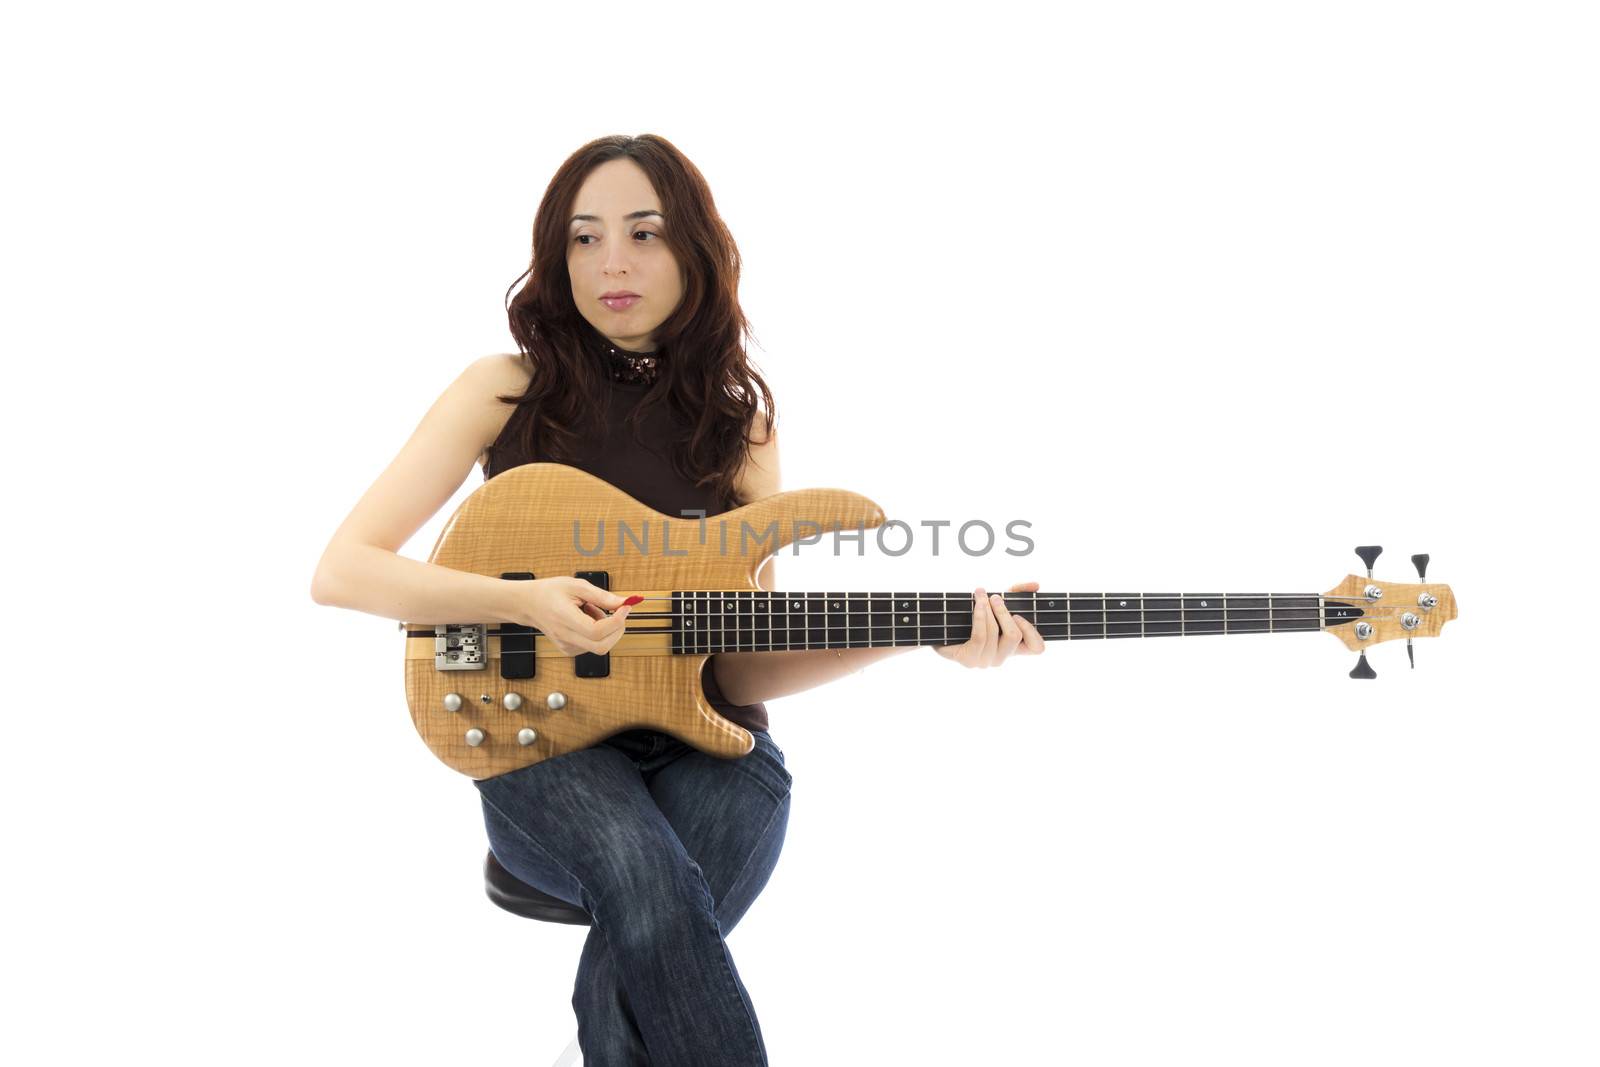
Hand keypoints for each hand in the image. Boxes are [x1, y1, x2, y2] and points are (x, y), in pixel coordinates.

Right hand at [511, 576, 636, 655]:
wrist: (529, 604)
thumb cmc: (549, 592)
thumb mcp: (576, 585)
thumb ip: (601, 596)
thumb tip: (622, 603)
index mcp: (564, 619)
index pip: (597, 631)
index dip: (616, 621)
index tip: (625, 607)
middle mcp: (565, 637)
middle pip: (602, 646)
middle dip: (617, 629)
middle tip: (616, 611)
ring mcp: (567, 647)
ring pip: (600, 646)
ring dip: (606, 628)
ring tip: (591, 610)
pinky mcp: (570, 650)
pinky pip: (593, 645)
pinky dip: (598, 632)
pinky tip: (586, 618)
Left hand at [932, 581, 1045, 667]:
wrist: (942, 625)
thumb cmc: (972, 615)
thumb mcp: (997, 602)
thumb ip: (1017, 592)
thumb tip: (1036, 585)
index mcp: (1013, 647)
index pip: (1037, 648)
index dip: (1032, 631)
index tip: (1018, 615)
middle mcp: (1002, 657)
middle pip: (1014, 636)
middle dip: (1004, 612)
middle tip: (994, 597)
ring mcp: (985, 661)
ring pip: (995, 634)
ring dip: (989, 610)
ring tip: (981, 596)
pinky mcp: (969, 660)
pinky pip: (980, 637)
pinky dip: (979, 617)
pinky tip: (977, 605)